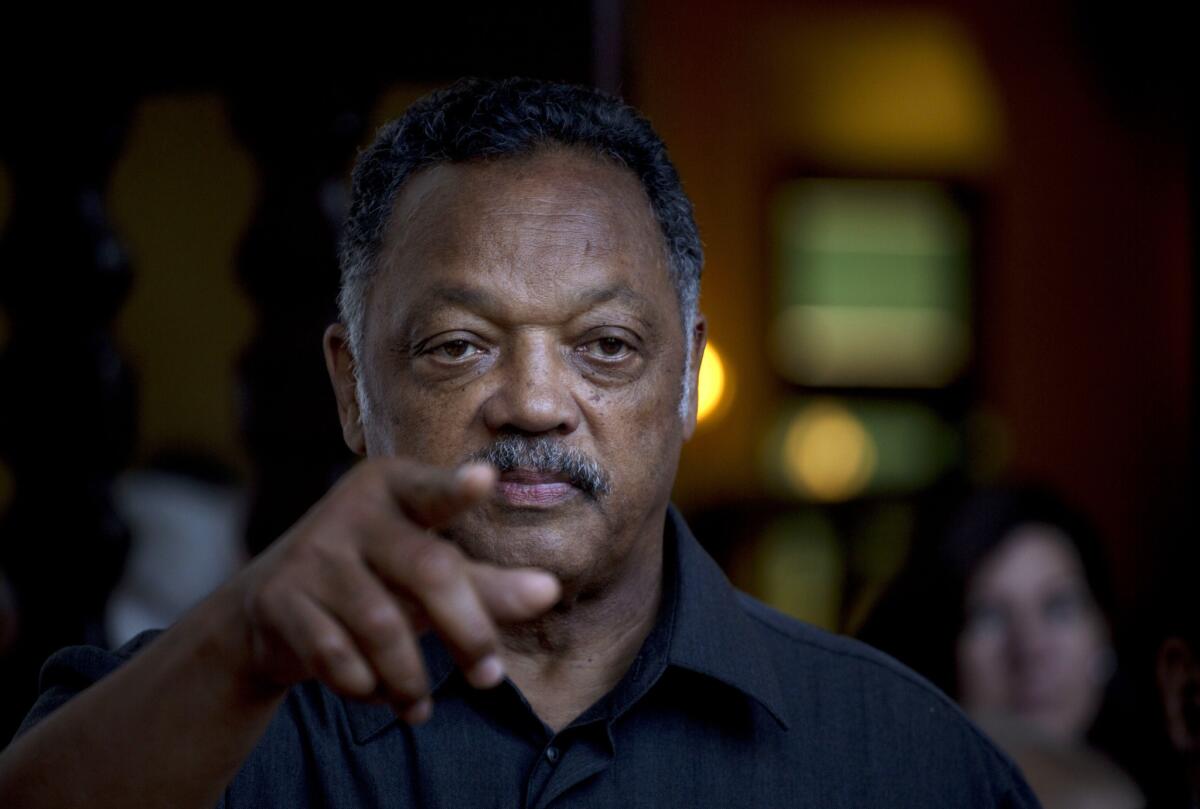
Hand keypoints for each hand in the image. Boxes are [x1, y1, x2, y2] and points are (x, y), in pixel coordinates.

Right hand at [233, 457, 560, 722]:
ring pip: (383, 626)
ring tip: (421, 704)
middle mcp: (352, 511)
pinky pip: (337, 657)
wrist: (267, 607)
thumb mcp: (425, 572)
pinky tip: (378, 695)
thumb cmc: (372, 578)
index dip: (457, 489)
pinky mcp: (281, 599)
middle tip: (490, 676)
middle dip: (468, 631)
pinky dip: (366, 688)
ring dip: (411, 678)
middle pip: (429, 571)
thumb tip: (548, 593)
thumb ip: (485, 583)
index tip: (485, 479)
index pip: (433, 491)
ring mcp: (312, 553)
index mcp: (395, 487)